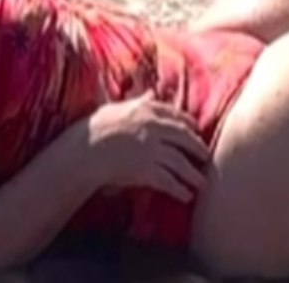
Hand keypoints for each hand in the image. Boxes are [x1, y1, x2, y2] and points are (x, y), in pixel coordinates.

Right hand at [85, 91, 209, 201]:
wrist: (82, 152)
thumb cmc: (93, 129)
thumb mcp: (115, 108)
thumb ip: (138, 102)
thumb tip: (152, 92)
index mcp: (145, 111)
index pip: (174, 115)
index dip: (188, 123)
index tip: (196, 129)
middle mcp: (152, 128)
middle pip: (184, 137)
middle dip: (197, 148)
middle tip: (206, 156)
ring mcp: (151, 149)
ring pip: (180, 162)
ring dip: (193, 174)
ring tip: (202, 183)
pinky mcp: (146, 169)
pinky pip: (169, 181)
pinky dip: (179, 189)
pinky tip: (186, 196)